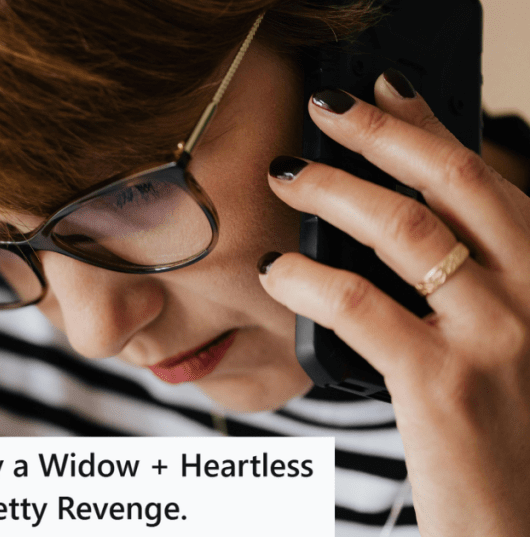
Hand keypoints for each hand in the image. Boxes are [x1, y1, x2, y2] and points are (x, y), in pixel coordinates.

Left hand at [259, 72, 529, 536]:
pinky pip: (361, 305)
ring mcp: (496, 336)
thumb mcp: (508, 336)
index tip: (382, 90)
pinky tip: (278, 270)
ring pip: (404, 230)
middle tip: (324, 109)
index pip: (485, 176)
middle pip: (452, 181)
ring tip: (288, 176)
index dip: (429, 125)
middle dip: (380, 134)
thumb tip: (398, 213)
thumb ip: (470, 275)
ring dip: (335, 192)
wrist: (526, 522)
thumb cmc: (506, 429)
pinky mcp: (442, 382)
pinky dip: (309, 278)